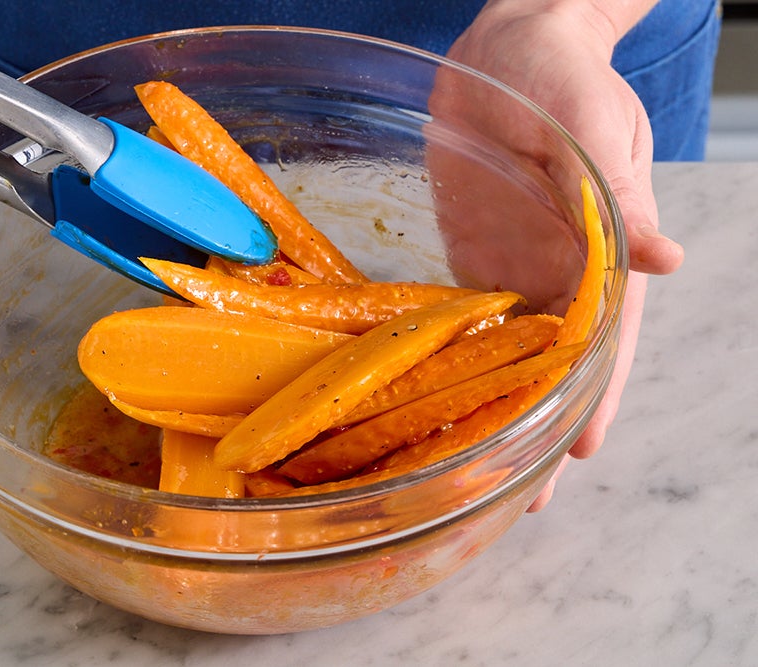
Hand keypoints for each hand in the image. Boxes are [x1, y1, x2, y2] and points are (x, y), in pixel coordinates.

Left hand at [443, 2, 683, 510]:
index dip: (596, 394)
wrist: (503, 47)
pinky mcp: (470, 255)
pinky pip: (466, 317)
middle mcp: (560, 267)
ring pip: (511, 350)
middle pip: (557, 359)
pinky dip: (458, 360)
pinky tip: (441, 400)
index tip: (580, 452)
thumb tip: (667, 261)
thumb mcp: (595, 124)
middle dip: (541, 421)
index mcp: (605, 243)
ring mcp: (514, 265)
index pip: (607, 334)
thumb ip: (618, 194)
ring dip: (497, 404)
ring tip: (477, 462)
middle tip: (520, 492)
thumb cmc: (562, 74)